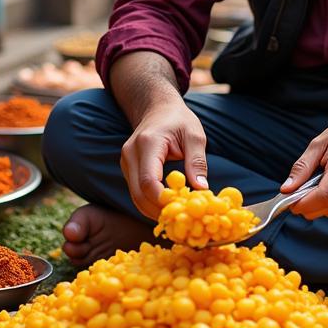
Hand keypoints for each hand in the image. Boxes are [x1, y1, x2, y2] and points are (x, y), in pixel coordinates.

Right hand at [120, 99, 208, 218]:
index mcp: (147, 143)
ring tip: (176, 215)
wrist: (158, 108)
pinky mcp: (127, 169)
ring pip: (135, 196)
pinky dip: (150, 203)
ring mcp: (125, 162)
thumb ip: (197, 161)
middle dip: (158, 210)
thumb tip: (202, 189)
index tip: (181, 208)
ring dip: (153, 210)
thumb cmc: (178, 120)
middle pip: (138, 193)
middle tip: (181, 218)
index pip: (148, 180)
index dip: (162, 199)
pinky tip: (167, 207)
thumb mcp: (195, 135)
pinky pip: (136, 192)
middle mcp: (130, 153)